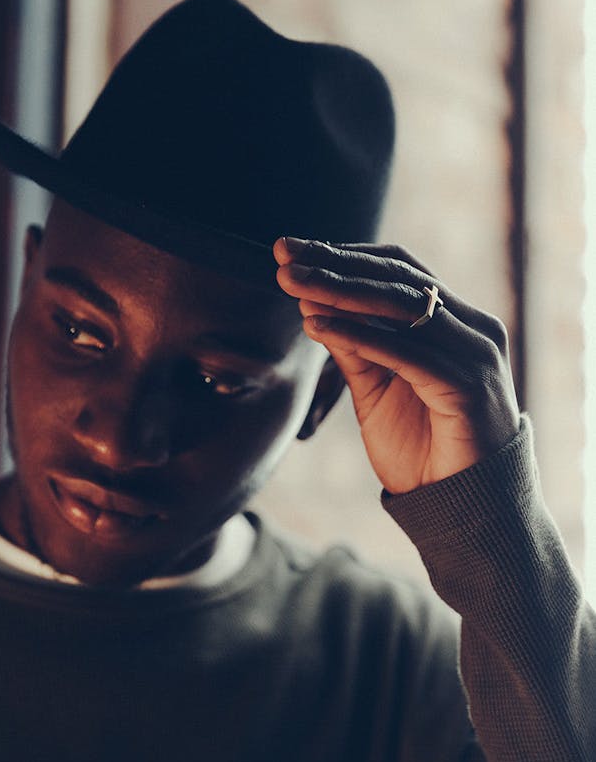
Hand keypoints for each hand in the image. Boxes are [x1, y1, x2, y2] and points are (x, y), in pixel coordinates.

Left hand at [274, 237, 519, 494]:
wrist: (466, 510)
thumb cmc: (424, 451)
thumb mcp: (378, 390)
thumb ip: (355, 349)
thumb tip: (311, 306)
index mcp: (457, 321)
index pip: (398, 269)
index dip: (343, 255)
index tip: (291, 250)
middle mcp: (474, 328)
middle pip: (396, 278)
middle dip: (334, 264)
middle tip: (283, 255)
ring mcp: (477, 354)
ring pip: (400, 308)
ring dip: (339, 292)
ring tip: (292, 283)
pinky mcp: (469, 386)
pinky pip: (406, 353)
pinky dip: (359, 336)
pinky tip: (318, 326)